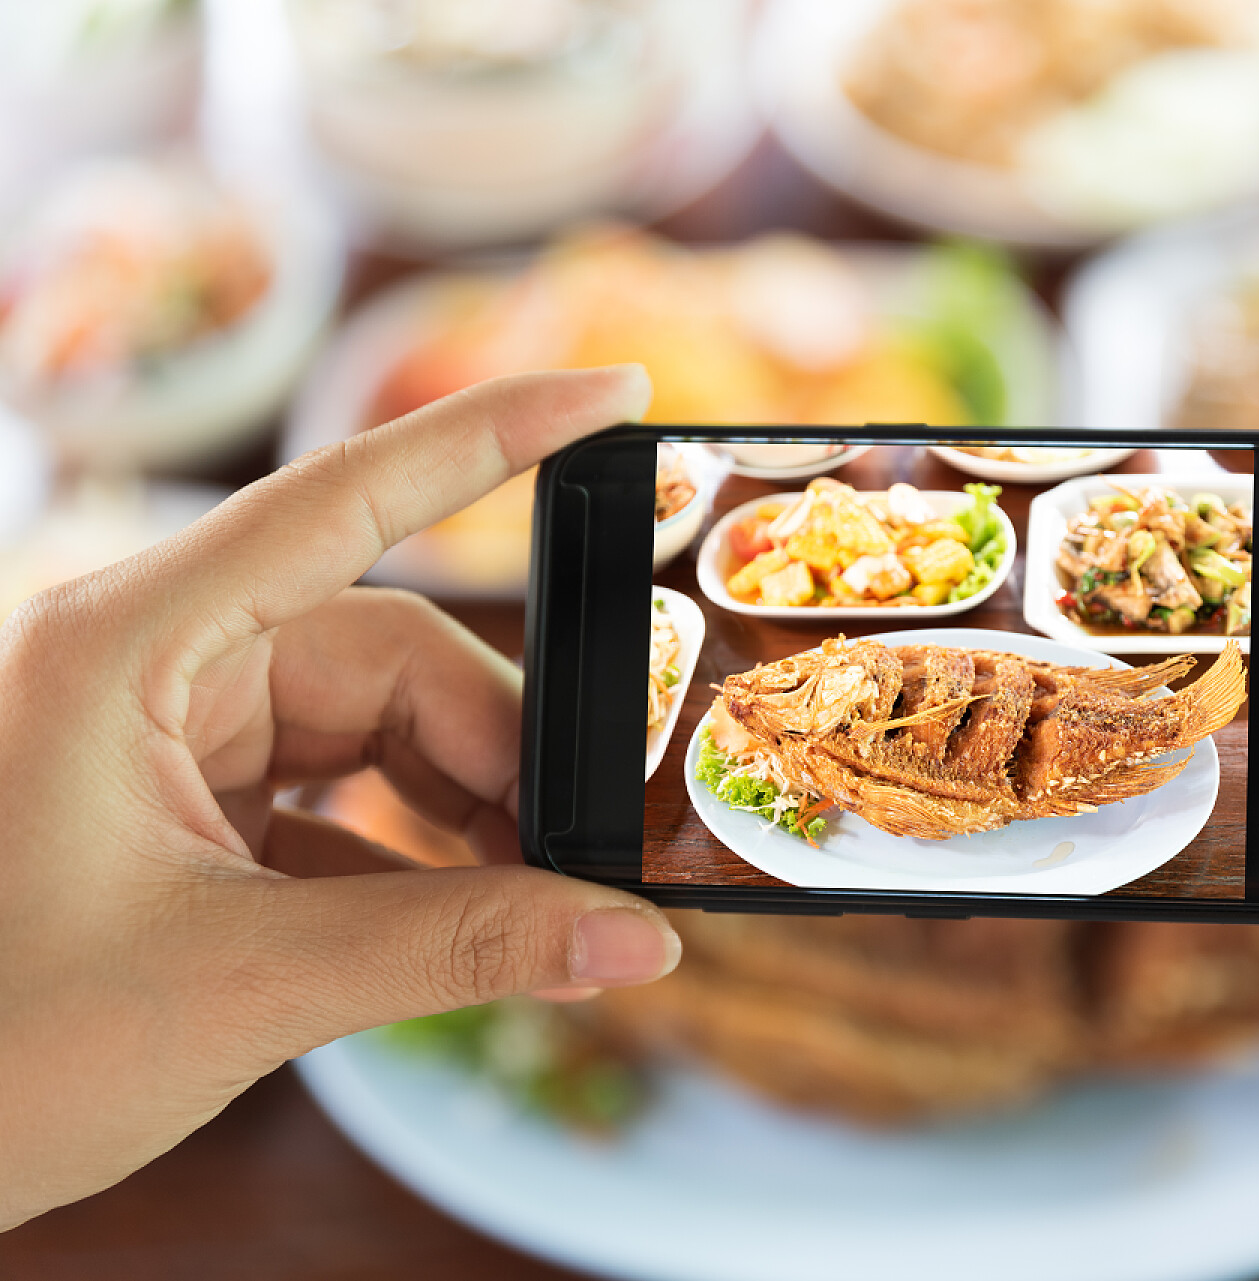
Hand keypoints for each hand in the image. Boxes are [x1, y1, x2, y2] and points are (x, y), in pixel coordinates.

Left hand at [0, 368, 680, 1229]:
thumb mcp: (243, 987)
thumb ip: (459, 948)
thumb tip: (634, 938)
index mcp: (125, 646)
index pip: (343, 500)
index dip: (490, 437)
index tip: (611, 392)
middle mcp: (147, 660)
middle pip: (387, 653)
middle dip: (496, 753)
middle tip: (579, 855)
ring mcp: (164, 731)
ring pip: (373, 723)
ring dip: (461, 807)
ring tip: (526, 901)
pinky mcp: (179, 801)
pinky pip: (336, 791)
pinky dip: (409, 852)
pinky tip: (460, 915)